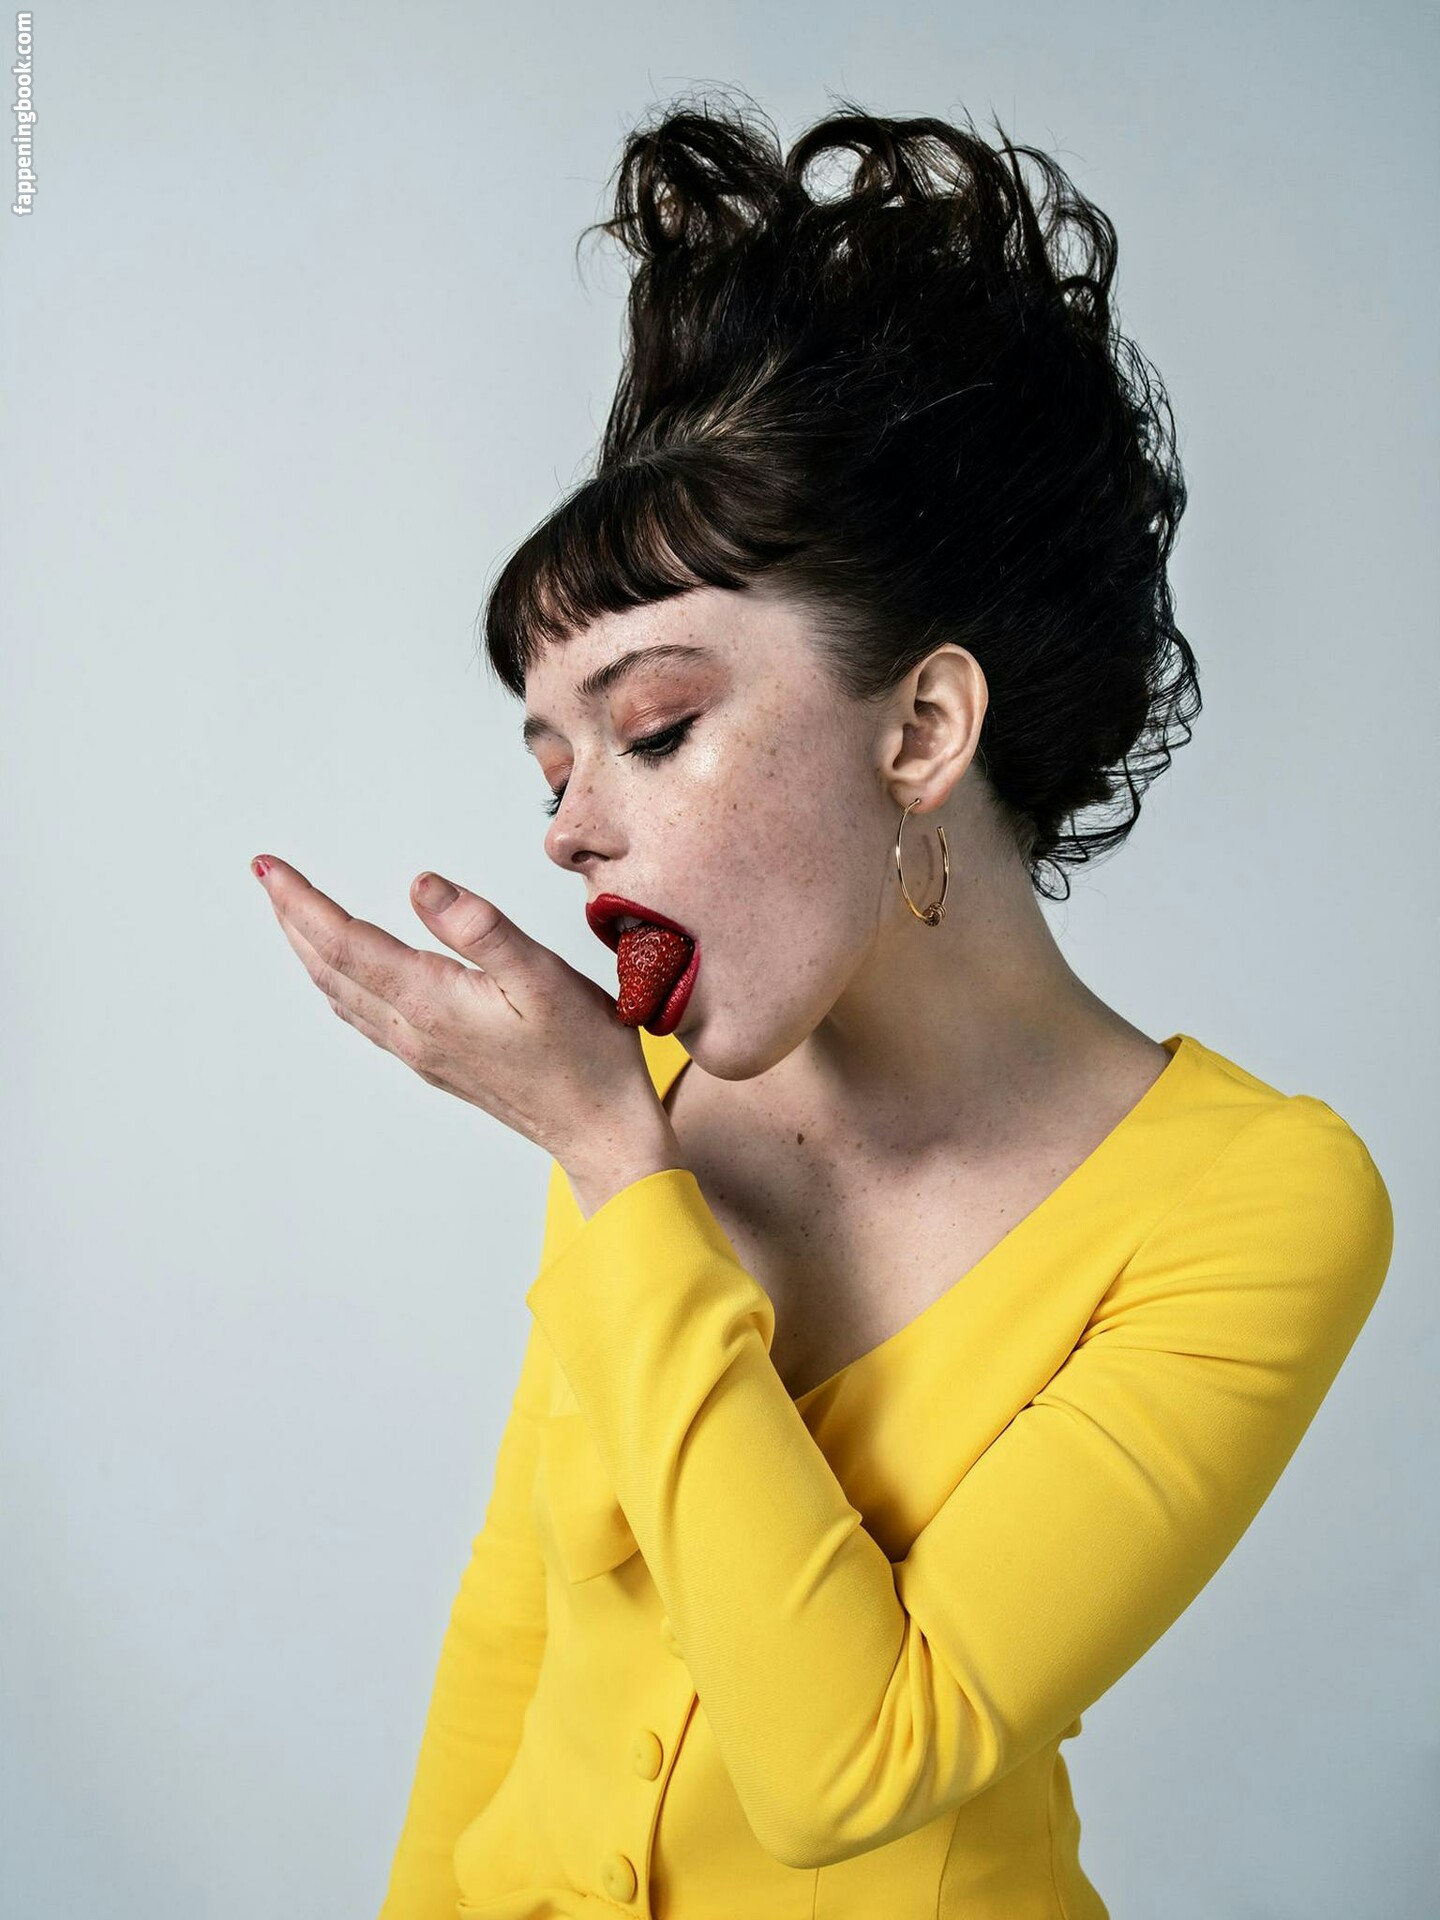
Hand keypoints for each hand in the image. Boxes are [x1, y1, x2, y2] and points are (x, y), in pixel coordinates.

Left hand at [250, 853, 681, 1188]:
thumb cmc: (584, 1055)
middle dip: (292, 918)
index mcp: (430, 1002)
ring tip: (292, 914)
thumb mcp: (542, 977)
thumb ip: (478, 928)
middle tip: (268, 874)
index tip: (269, 866)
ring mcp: (420, 1051)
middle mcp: (412, 1030)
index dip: (301, 900)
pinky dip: (338, 983)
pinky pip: (364, 1017)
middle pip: (329, 968)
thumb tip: (421, 884)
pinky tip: (343, 976)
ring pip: (341, 995)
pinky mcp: (435, 1062)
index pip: (344, 941)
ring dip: (309, 950)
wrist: (600, 1130)